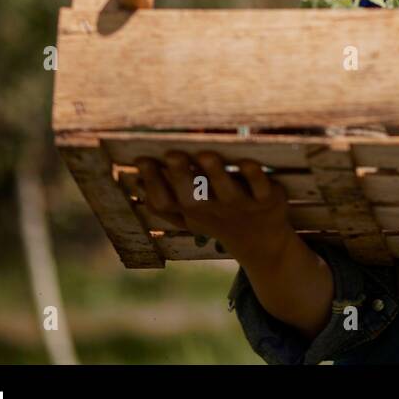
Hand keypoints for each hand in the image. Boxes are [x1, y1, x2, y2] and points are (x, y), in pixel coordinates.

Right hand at [136, 150, 294, 267]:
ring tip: (205, 154)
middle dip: (181, 175)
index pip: (164, 203)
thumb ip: (165, 200)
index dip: (152, 184)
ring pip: (226, 191)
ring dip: (216, 173)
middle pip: (192, 197)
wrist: (263, 244)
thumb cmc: (219, 219)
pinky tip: (246, 161)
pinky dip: (255, 176)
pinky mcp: (266, 200)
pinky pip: (260, 188)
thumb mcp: (190, 216)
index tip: (142, 159)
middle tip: (171, 154)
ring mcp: (240, 206)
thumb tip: (132, 178)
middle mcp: (212, 210)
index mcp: (190, 211)